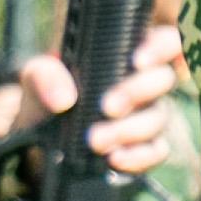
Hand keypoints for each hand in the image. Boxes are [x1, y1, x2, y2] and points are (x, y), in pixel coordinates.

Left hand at [18, 26, 185, 171]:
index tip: (136, 61)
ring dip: (131, 129)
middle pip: (165, 79)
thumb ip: (43, 76)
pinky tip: (114, 158)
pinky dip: (138, 156)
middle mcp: (143, 85)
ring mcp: (147, 118)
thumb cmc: (46, 102)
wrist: (38, 145)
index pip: (161, 42)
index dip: (160, 47)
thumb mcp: (35, 82)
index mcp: (124, 58)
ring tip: (96, 141)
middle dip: (139, 91)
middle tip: (108, 107)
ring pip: (160, 116)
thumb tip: (64, 98)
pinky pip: (157, 151)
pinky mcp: (145, 149)